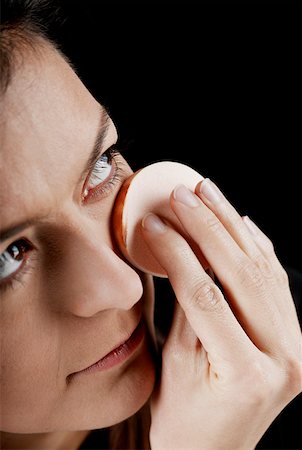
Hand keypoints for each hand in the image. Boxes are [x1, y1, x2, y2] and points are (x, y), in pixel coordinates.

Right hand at [141, 179, 301, 449]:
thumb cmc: (186, 421)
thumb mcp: (175, 367)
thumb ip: (184, 308)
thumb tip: (178, 253)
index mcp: (247, 374)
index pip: (206, 296)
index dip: (177, 254)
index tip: (156, 225)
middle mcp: (283, 357)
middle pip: (240, 274)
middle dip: (207, 227)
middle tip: (183, 195)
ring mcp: (296, 346)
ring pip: (263, 270)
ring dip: (232, 226)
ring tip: (208, 194)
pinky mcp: (294, 336)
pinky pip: (277, 280)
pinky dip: (258, 246)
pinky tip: (240, 222)